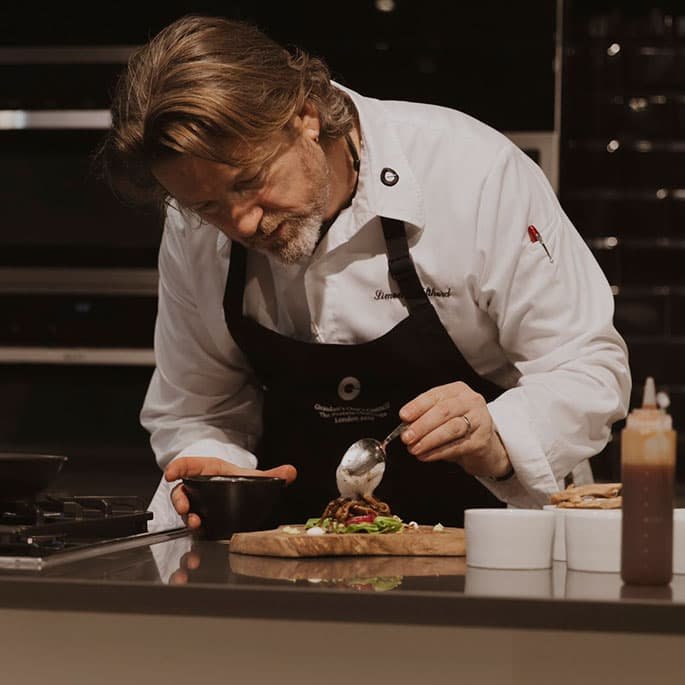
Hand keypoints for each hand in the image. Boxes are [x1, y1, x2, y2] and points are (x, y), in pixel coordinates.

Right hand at [165, 457, 297, 528]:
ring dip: (186, 517)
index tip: (170, 474)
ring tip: (194, 523)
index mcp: (208, 470)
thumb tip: (290, 472)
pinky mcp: (201, 518)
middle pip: (181, 490)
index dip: (177, 467)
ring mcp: (197, 503)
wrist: (239, 494)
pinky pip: (192, 525)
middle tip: (185, 508)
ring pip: (184, 509)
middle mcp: (198, 487)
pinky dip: (192, 532)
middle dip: (179, 499)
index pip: (187, 464)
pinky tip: (197, 539)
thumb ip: (271, 474)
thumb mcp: (253, 476)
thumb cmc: (239, 480)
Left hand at [399, 381, 510, 478]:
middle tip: (407, 436)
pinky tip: (426, 455)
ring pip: (451, 428)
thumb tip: (406, 425)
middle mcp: (471, 402)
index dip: (417, 406)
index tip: (404, 416)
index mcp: (458, 391)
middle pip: (443, 411)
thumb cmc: (461, 428)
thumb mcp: (444, 416)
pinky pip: (457, 446)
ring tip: (415, 448)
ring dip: (429, 440)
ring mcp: (480, 420)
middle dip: (421, 425)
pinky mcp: (482, 441)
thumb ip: (426, 417)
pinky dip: (438, 452)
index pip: (435, 395)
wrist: (487, 447)